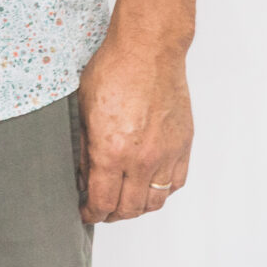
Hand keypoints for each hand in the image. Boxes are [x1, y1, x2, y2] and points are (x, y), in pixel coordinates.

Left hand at [77, 25, 193, 223]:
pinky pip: (175, 183)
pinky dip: (161, 192)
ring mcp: (166, 155)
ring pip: (155, 201)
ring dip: (138, 208)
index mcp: (111, 150)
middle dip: (112, 214)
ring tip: (124, 203)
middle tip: (101, 211)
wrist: (148, 52)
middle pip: (129, 207)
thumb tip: (86, 175)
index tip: (86, 212)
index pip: (103, 200)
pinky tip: (149, 187)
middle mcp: (142, 159)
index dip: (92, 212)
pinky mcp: (183, 146)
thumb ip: (86, 148)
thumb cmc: (113, 71)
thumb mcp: (84, 110)